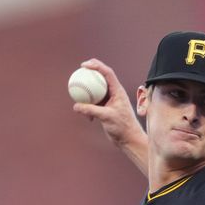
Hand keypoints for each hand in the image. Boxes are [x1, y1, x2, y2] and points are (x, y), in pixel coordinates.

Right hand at [72, 58, 147, 173]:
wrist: (128, 139)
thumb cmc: (122, 127)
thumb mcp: (106, 117)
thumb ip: (91, 110)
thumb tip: (76, 106)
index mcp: (118, 91)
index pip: (107, 73)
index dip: (96, 65)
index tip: (84, 65)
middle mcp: (114, 94)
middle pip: (101, 78)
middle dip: (90, 72)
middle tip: (78, 71)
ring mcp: (109, 101)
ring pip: (95, 91)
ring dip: (87, 90)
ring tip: (75, 88)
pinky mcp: (105, 109)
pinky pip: (93, 103)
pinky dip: (87, 106)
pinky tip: (81, 112)